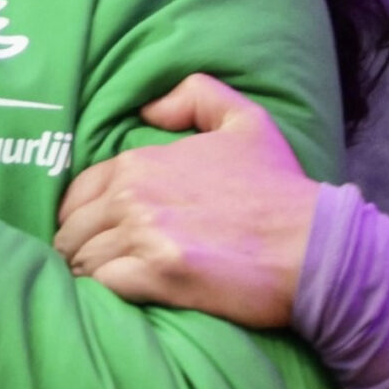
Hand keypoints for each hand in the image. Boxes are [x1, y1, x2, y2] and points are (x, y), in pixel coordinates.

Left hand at [53, 73, 317, 327]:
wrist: (316, 246)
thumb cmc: (280, 188)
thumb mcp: (245, 120)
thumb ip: (195, 96)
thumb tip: (147, 109)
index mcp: (139, 163)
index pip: (77, 195)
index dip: (80, 216)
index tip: (96, 232)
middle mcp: (133, 196)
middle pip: (72, 231)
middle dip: (81, 248)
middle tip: (102, 262)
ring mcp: (144, 236)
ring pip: (83, 260)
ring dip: (92, 272)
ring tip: (113, 279)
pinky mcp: (159, 275)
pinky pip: (104, 285)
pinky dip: (107, 292)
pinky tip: (127, 293)